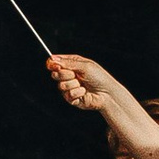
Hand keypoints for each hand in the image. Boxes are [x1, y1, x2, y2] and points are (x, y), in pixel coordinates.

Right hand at [44, 53, 158, 152]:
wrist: (107, 94)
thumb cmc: (99, 78)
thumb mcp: (85, 66)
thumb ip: (68, 63)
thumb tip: (52, 60)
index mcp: (72, 64)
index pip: (56, 62)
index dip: (53, 63)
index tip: (54, 64)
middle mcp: (70, 75)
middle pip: (55, 74)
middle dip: (65, 74)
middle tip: (75, 75)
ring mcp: (70, 87)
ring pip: (61, 85)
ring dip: (73, 85)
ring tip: (83, 85)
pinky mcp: (71, 98)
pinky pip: (67, 95)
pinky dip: (77, 93)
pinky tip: (84, 92)